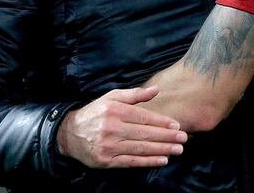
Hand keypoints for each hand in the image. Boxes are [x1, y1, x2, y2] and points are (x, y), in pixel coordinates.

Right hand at [57, 86, 187, 167]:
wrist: (70, 133)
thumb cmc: (95, 113)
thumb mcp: (112, 98)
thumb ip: (134, 94)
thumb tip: (156, 90)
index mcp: (115, 111)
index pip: (143, 117)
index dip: (162, 122)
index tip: (177, 126)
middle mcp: (112, 128)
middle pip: (145, 134)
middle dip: (166, 137)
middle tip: (183, 138)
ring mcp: (109, 146)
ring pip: (140, 148)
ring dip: (162, 149)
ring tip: (178, 150)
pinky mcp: (106, 161)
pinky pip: (131, 162)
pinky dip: (148, 162)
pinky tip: (162, 159)